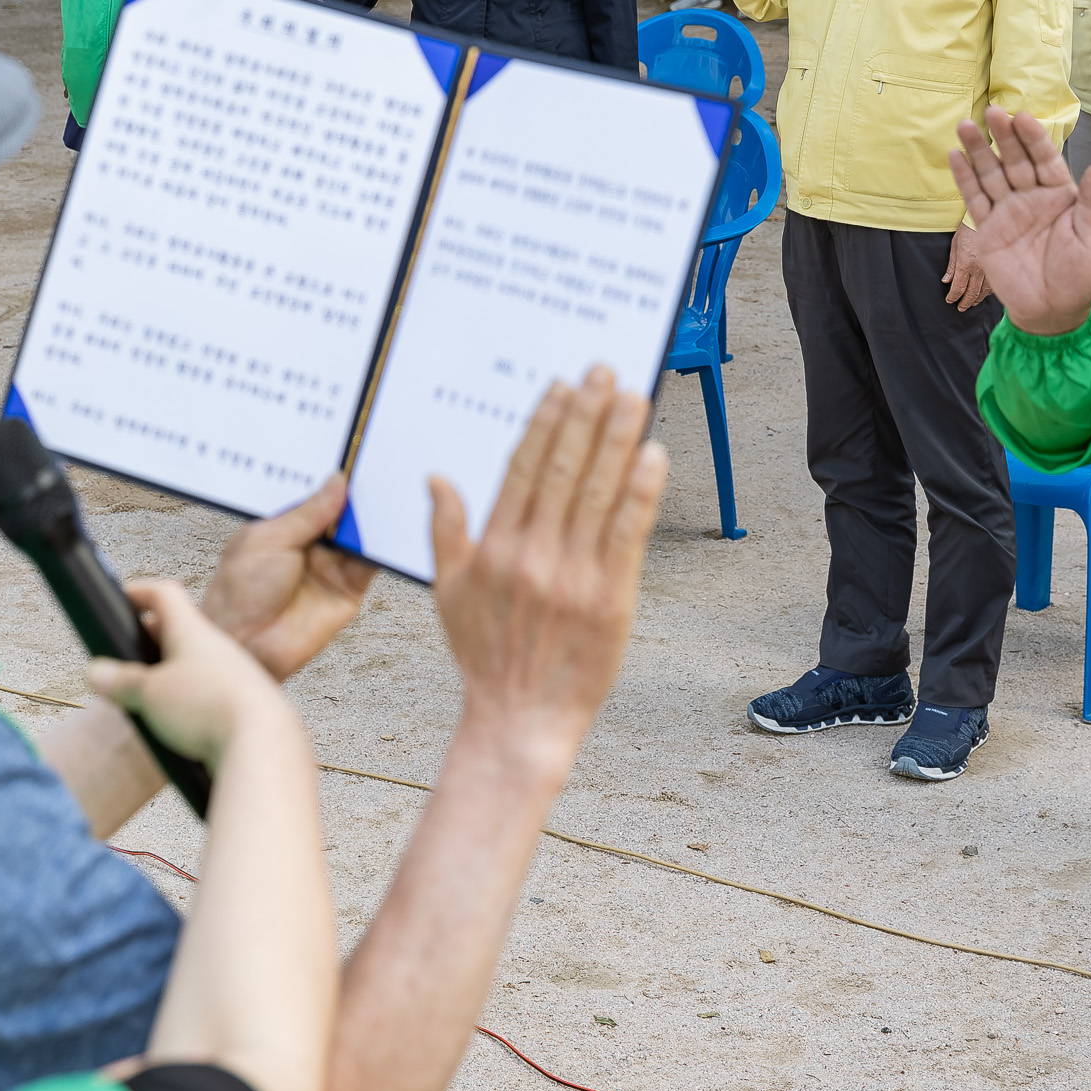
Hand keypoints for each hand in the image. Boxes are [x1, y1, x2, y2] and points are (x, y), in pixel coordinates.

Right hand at [89, 579, 287, 766]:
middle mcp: (216, 647)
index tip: (122, 598)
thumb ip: (121, 681)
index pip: (164, 594)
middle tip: (128, 655)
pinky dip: (189, 699)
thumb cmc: (209, 708)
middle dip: (151, 640)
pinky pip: (209, 691)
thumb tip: (97, 672)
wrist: (263, 744)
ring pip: (195, 664)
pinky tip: (177, 722)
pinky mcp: (242, 703)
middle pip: (179, 630)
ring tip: (147, 695)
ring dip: (170, 673)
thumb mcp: (149, 694)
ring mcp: (233, 674)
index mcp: (192, 631)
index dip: (140, 592)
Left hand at [201, 473, 375, 681]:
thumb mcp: (269, 540)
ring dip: (374, 518)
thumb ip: (308, 513)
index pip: (318, 496)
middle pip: (344, 512)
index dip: (335, 479)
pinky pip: (371, 564)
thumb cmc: (239, 593)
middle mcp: (312, 544)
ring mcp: (332, 566)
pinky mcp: (349, 589)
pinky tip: (392, 529)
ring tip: (390, 491)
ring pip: (361, 535)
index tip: (355, 454)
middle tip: (379, 466)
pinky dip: (383, 548)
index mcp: (286, 526)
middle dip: (360, 494)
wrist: (246, 644)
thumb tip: (337, 482)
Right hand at [428, 367, 666, 766]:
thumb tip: (438, 478)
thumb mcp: (449, 592)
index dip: (545, 423)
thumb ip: (446, 531)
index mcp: (495, 548)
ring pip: (599, 491)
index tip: (561, 385)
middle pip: (565, 469)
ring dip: (618, 438)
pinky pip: (628, 533)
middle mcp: (534, 554)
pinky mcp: (611, 598)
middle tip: (604, 371)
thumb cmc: (485, 656)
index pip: (523, 469)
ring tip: (633, 397)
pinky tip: (653, 456)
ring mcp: (574, 576)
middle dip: (586, 414)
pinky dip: (641, 492)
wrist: (521, 718)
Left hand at [943, 225, 992, 311]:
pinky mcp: (999, 266)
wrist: (987, 217)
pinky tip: (985, 293)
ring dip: (977, 299)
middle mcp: (978, 269)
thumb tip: (946, 281)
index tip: (950, 300)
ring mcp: (991, 268)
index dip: (953, 297)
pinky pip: (994, 284)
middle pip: (972, 293)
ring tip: (972, 303)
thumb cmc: (968, 230)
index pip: (958, 287)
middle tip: (960, 308)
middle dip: (965, 302)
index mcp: (965, 264)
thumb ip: (951, 266)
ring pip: (984, 291)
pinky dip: (988, 291)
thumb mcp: (954, 246)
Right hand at [948, 107, 1090, 336]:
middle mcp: (1034, 197)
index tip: (1022, 117)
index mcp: (1061, 195)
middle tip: (992, 112)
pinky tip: (955, 156)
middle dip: (1004, 136)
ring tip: (964, 126)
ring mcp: (1009, 211)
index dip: (1034, 138)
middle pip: (1016, 160)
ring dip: (978, 150)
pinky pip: (975, 199)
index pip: (1046, 159)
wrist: (1052, 312)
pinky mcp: (989, 229)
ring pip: (991, 174)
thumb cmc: (1080, 278)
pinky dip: (964, 178)